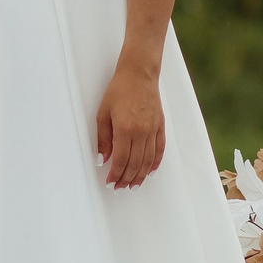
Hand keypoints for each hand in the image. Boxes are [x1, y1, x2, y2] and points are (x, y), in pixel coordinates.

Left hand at [95, 62, 165, 189]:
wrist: (139, 74)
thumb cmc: (119, 90)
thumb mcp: (103, 114)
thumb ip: (103, 139)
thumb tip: (102, 160)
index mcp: (125, 128)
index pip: (121, 159)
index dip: (116, 174)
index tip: (110, 182)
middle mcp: (141, 131)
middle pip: (135, 163)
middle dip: (127, 178)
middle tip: (120, 187)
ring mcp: (153, 129)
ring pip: (148, 160)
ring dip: (141, 175)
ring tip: (134, 185)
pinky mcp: (160, 125)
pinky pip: (159, 149)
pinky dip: (155, 163)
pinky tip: (150, 171)